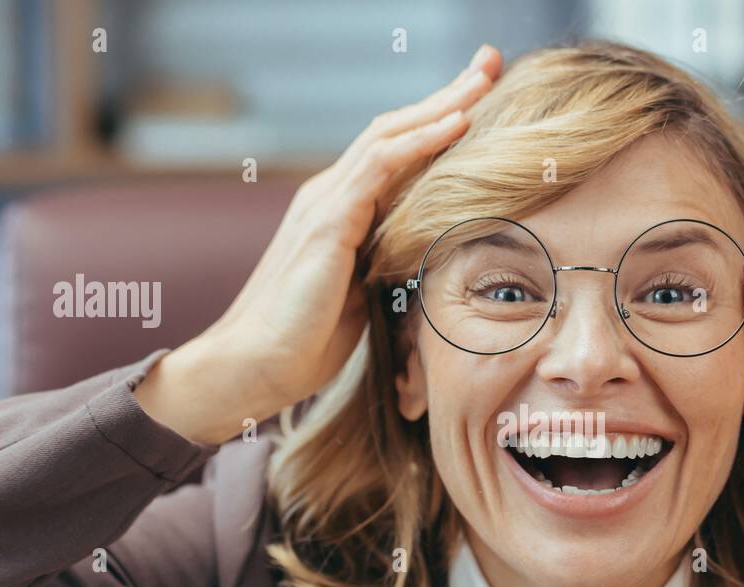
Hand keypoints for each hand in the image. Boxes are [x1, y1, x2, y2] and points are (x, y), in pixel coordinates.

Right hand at [135, 44, 503, 444]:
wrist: (254, 366)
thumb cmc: (306, 341)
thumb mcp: (362, 295)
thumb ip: (389, 265)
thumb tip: (432, 260)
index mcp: (341, 211)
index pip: (395, 153)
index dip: (437, 124)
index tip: (481, 102)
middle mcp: (332, 194)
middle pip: (395, 129)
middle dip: (445, 95)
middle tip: (489, 63)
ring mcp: (326, 203)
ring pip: (389, 136)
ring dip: (441, 104)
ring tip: (483, 79)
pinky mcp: (327, 222)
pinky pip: (378, 167)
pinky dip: (420, 142)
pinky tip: (456, 124)